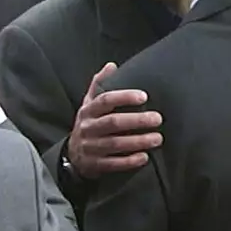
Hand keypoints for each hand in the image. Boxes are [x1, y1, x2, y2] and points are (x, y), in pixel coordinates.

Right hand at [67, 62, 162, 179]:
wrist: (73, 155)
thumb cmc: (88, 124)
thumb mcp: (89, 104)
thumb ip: (100, 85)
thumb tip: (111, 65)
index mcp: (88, 110)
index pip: (105, 101)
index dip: (124, 97)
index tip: (144, 96)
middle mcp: (88, 128)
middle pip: (113, 122)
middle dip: (136, 120)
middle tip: (158, 119)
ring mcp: (90, 147)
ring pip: (115, 144)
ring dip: (137, 141)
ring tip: (157, 138)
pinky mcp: (94, 165)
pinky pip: (112, 164)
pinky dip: (128, 162)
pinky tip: (144, 157)